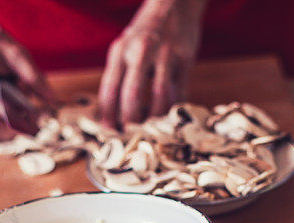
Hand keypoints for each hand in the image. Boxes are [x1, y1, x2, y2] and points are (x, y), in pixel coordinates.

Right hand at [0, 23, 53, 142]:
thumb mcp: (18, 54)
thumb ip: (34, 77)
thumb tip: (52, 100)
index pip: (1, 112)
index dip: (24, 119)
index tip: (40, 117)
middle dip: (16, 130)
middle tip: (33, 122)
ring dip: (5, 133)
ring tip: (19, 117)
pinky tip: (7, 118)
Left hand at [98, 0, 206, 127]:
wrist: (173, 3)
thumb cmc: (145, 32)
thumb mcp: (125, 47)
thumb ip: (120, 76)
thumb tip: (112, 114)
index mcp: (120, 51)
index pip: (109, 89)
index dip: (108, 115)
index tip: (108, 133)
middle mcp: (140, 51)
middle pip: (132, 95)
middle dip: (130, 122)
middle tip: (131, 139)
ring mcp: (165, 54)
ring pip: (159, 96)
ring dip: (155, 119)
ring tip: (151, 133)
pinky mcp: (186, 57)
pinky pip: (181, 91)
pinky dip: (174, 109)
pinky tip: (170, 119)